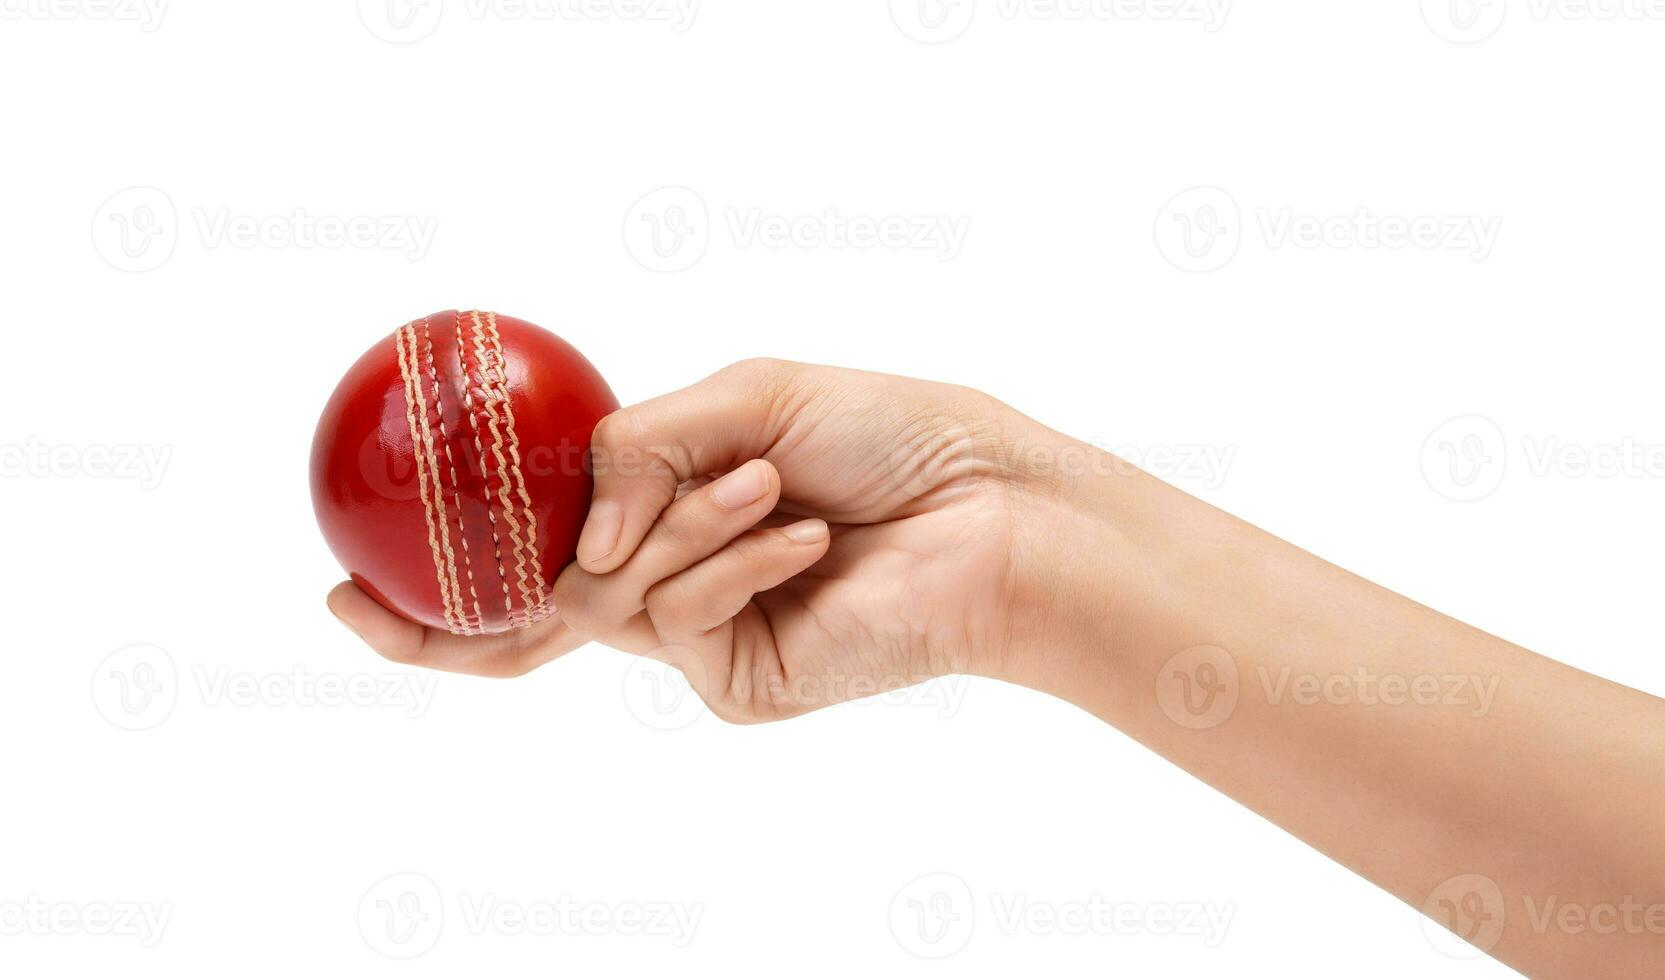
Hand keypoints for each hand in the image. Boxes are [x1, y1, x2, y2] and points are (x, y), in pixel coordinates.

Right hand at [328, 358, 1057, 721]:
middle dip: (442, 621)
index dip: (453, 566)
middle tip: (355, 604)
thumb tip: (577, 534)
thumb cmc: (886, 436)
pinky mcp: (738, 683)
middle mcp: (671, 582)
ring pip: (607, 596)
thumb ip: (637, 448)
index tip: (354, 569)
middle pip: (529, 619)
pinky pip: (677, 616)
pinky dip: (729, 559)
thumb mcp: (743, 397)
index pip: (542, 547)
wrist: (988, 506)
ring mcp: (701, 640)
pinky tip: (800, 533)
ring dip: (681, 526)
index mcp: (667, 509)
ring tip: (771, 484)